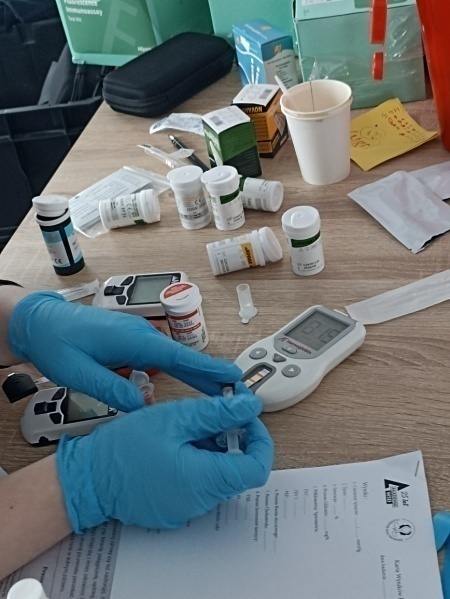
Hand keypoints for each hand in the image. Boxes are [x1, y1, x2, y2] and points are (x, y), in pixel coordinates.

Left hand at [8, 292, 240, 410]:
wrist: (41, 323)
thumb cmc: (58, 343)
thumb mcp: (79, 373)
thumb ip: (111, 390)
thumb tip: (142, 406)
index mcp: (134, 341)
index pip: (179, 356)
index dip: (208, 368)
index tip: (233, 376)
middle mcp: (141, 336)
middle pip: (184, 357)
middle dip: (211, 374)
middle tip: (237, 390)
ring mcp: (138, 338)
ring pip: (175, 359)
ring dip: (196, 375)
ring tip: (219, 393)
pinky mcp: (132, 343)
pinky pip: (162, 359)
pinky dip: (179, 371)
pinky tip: (187, 385)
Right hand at [56, 393, 273, 531]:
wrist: (86, 478)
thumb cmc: (123, 448)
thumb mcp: (174, 418)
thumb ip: (217, 412)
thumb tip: (249, 406)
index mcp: (206, 480)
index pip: (258, 466)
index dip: (260, 437)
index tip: (246, 416)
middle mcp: (201, 501)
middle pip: (239, 469)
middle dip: (235, 436)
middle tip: (218, 410)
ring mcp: (187, 508)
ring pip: (218, 474)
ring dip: (215, 446)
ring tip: (191, 423)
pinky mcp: (174, 507)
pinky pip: (199, 483)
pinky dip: (198, 460)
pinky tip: (178, 441)